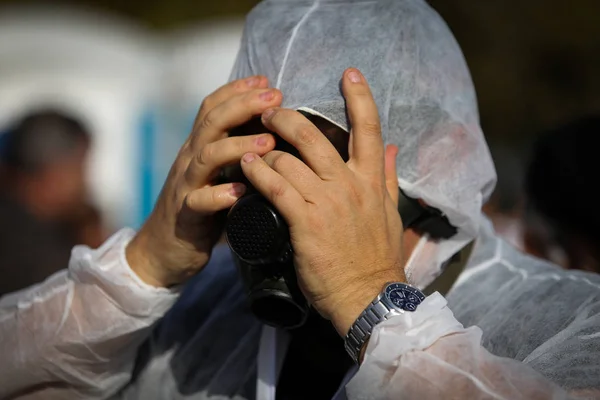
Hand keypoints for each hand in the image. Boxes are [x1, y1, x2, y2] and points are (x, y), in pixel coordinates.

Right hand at [126, 76, 281, 286]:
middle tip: (274, 97)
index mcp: (198, 148)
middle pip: (211, 123)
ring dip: (238, 145)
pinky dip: (221, 195)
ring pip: (207, 156)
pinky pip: (200, 201)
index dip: (236, 90)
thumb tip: (270, 133)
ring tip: (268, 141)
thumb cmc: (199, 210)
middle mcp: (189, 160)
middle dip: (243, 105)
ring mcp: (185, 186)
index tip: (265, 81)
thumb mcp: (214, 175)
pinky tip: (241, 191)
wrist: (163, 251)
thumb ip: (232, 155)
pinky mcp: (186, 216)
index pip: (212, 108)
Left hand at [240, 68, 404, 334]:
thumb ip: (390, 178)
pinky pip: (277, 187)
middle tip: (269, 113)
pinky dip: (258, 173)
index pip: (370, 129)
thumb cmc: (377, 258)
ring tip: (251, 150)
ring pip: (289, 159)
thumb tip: (394, 148)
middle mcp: (350, 185)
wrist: (368, 296)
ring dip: (266, 150)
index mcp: (372, 180)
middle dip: (286, 118)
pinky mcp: (304, 222)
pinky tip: (246, 166)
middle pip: (314, 136)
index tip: (348, 73)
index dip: (360, 97)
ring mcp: (327, 202)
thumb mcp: (391, 214)